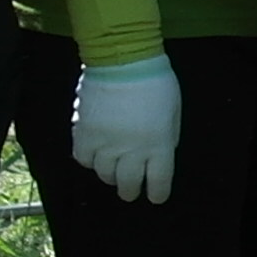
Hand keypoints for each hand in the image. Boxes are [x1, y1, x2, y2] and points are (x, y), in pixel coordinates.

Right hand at [68, 55, 182, 203]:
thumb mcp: (174, 112)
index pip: (159, 182)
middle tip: (130, 191)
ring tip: (112, 171)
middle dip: (130, 191)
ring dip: (110, 176)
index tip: (155, 196)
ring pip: (104, 174)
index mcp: (159, 145)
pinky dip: (88, 160)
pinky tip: (94, 155)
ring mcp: (105, 143)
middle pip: (128, 184)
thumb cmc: (156, 82)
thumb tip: (159, 153)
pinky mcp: (84, 133)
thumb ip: (167, 137)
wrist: (123, 60)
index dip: (157, 193)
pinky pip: (82, 158)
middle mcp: (132, 150)